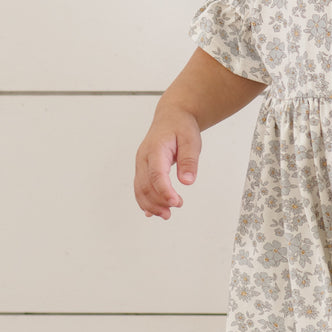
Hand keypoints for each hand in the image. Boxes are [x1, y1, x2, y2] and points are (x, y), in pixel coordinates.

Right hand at [134, 104, 201, 219]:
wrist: (171, 117)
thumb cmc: (181, 127)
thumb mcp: (191, 140)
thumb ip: (189, 160)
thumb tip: (187, 181)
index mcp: (156, 148)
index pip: (156, 174)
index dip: (164, 191)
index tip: (175, 202)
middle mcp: (143, 157)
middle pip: (145, 185)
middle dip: (158, 201)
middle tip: (176, 207)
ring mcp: (141, 163)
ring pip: (140, 189)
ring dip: (151, 204)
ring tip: (166, 215)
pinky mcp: (142, 169)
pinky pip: (139, 187)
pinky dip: (145, 201)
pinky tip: (152, 213)